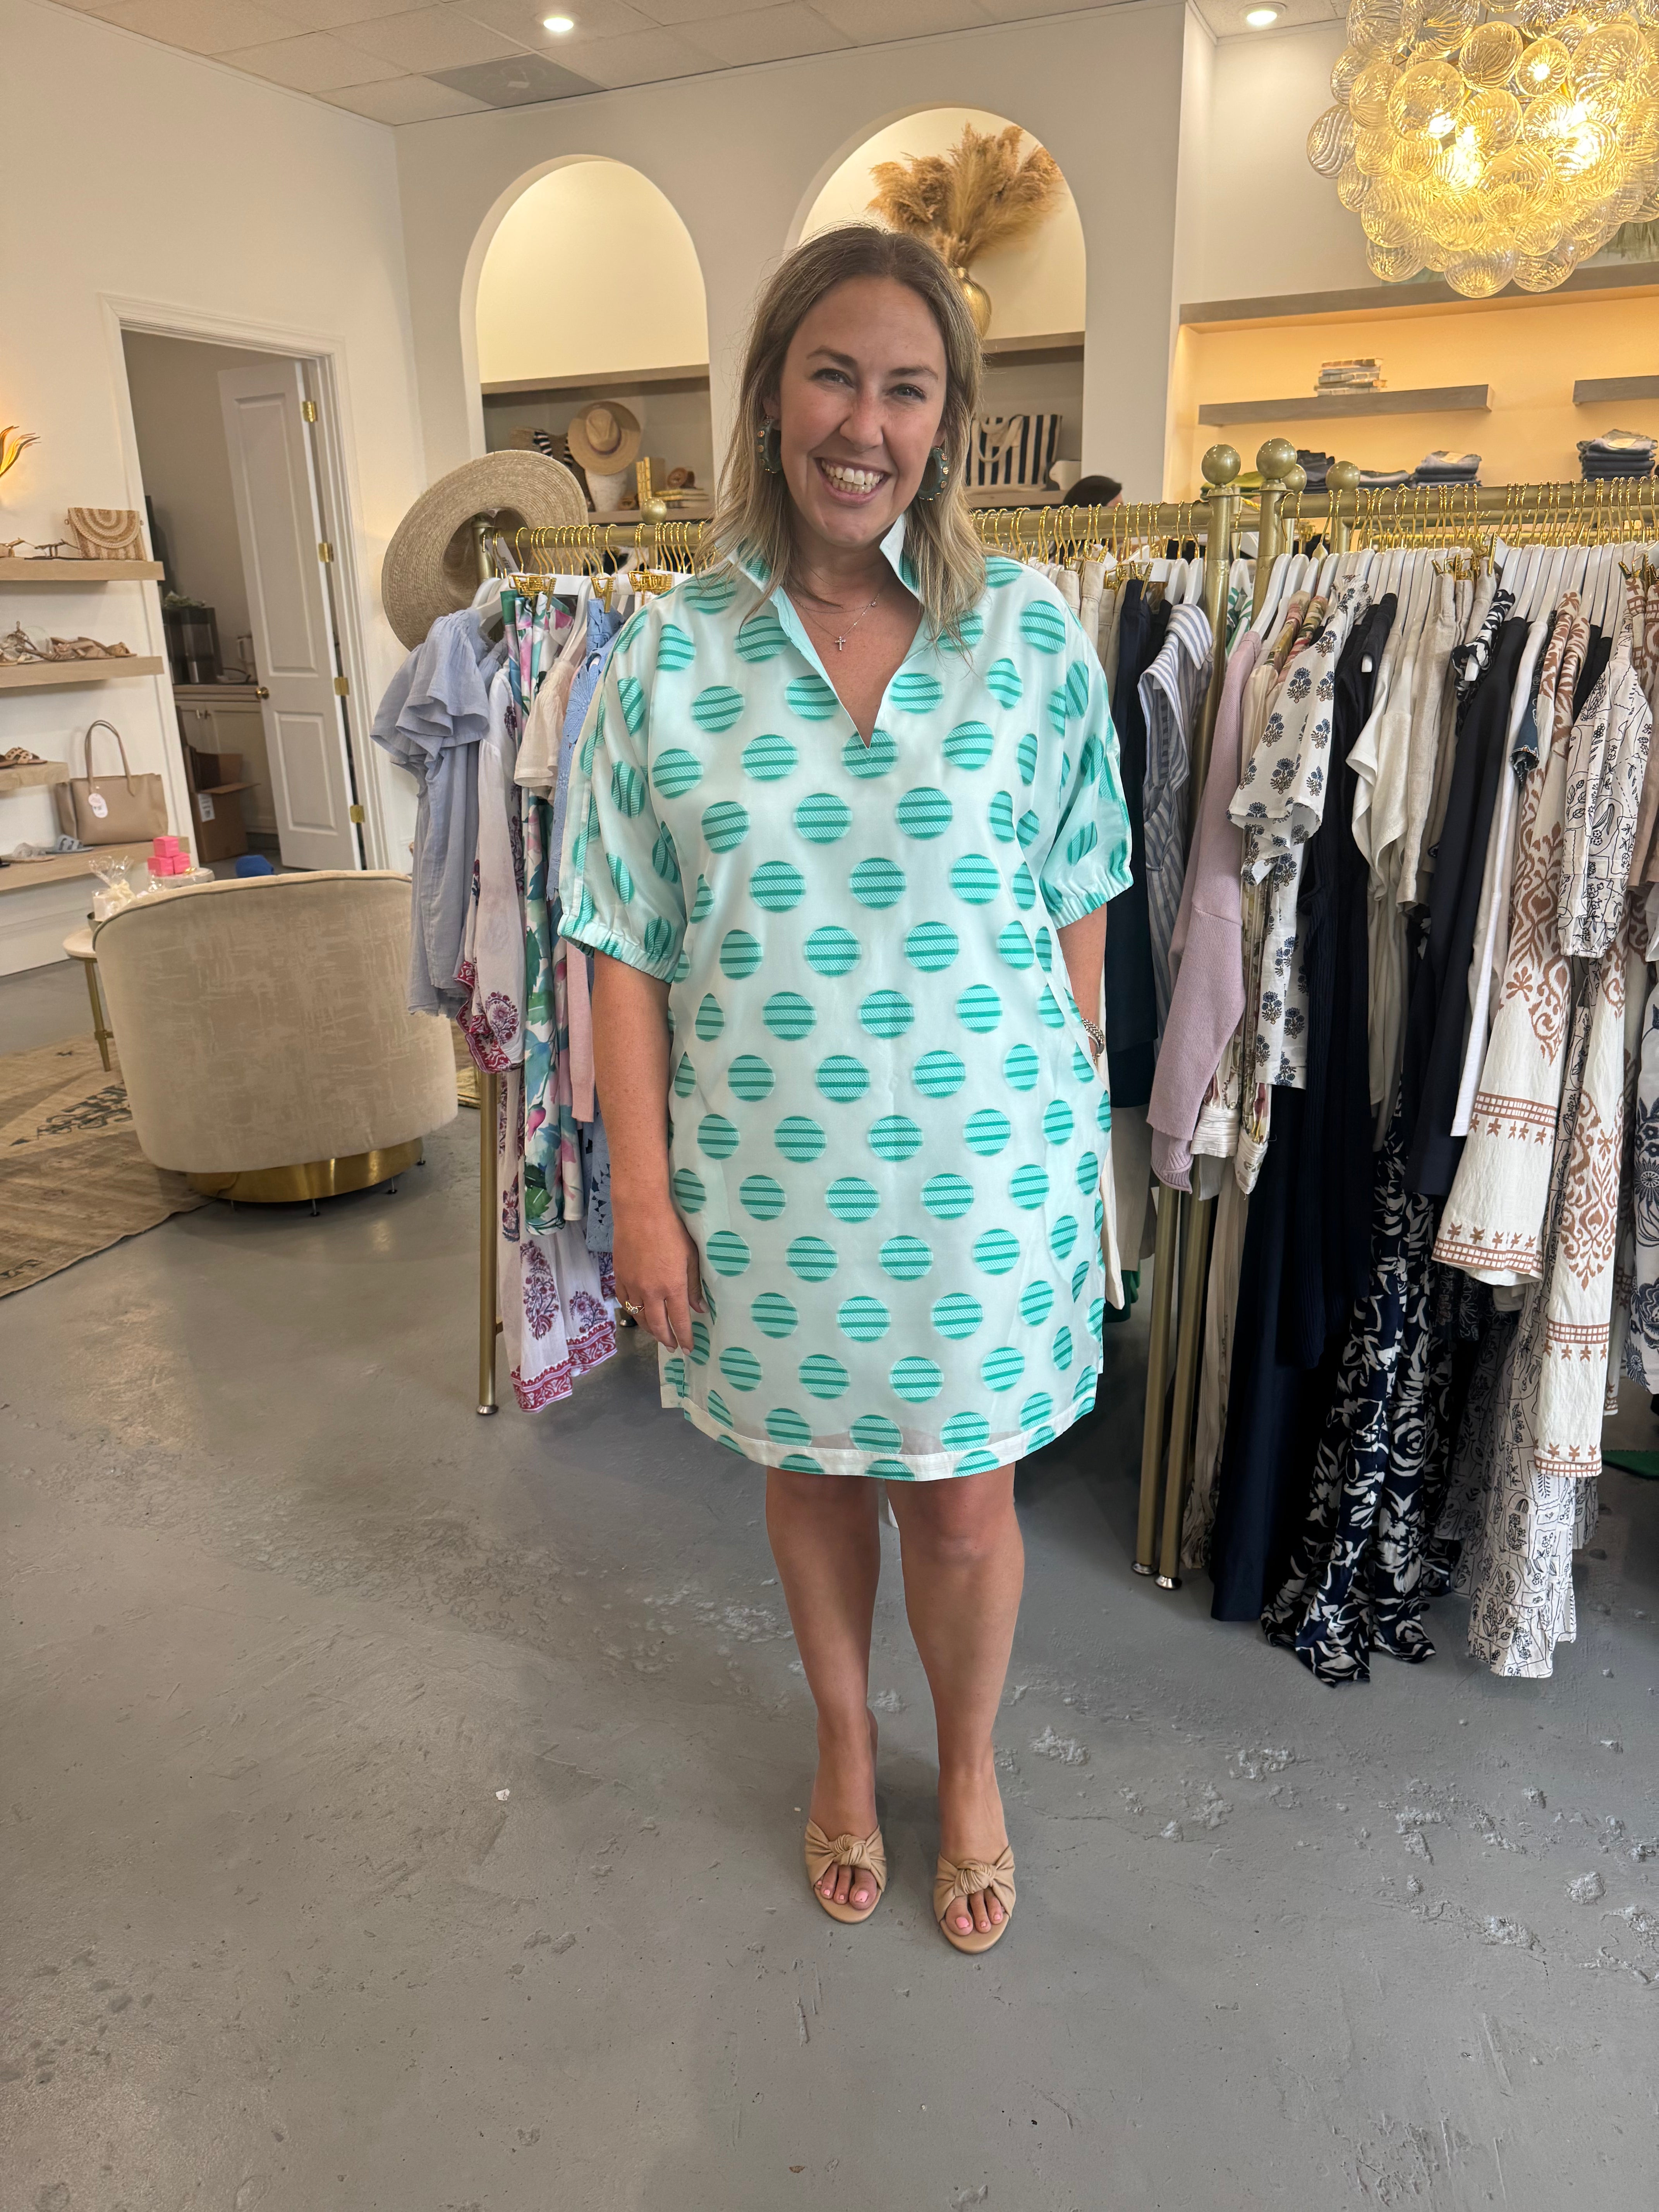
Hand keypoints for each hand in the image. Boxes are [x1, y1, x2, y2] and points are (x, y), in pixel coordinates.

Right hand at [613, 1202, 704, 1350]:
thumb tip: (699, 1309)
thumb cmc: (672, 1230)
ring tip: (657, 1335)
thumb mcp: (690, 1256)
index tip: (689, 1349)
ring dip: (649, 1330)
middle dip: (666, 1339)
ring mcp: (632, 1285)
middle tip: (671, 1347)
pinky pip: (625, 1301)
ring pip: (639, 1317)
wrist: (640, 1212)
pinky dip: (633, 1312)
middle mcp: (651, 1291)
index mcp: (672, 1286)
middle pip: (657, 1325)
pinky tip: (639, 1313)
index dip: (684, 1338)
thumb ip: (694, 1285)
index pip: (679, 1321)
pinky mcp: (619, 1276)